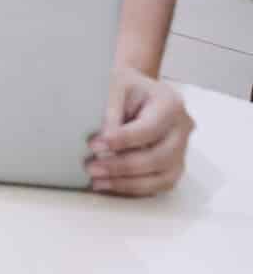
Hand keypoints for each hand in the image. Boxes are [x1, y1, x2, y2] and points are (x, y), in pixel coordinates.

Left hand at [87, 68, 193, 195]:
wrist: (135, 88)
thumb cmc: (124, 85)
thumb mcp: (114, 86)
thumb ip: (111, 113)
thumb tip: (103, 143)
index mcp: (171, 104)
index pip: (149, 129)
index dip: (123, 141)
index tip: (94, 145)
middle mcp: (182, 128)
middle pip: (159, 157)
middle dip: (122, 166)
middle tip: (91, 167)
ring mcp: (182, 149)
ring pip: (163, 178)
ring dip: (128, 183)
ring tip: (97, 181)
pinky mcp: (174, 164)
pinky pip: (159, 184)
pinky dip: (135, 188)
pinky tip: (111, 184)